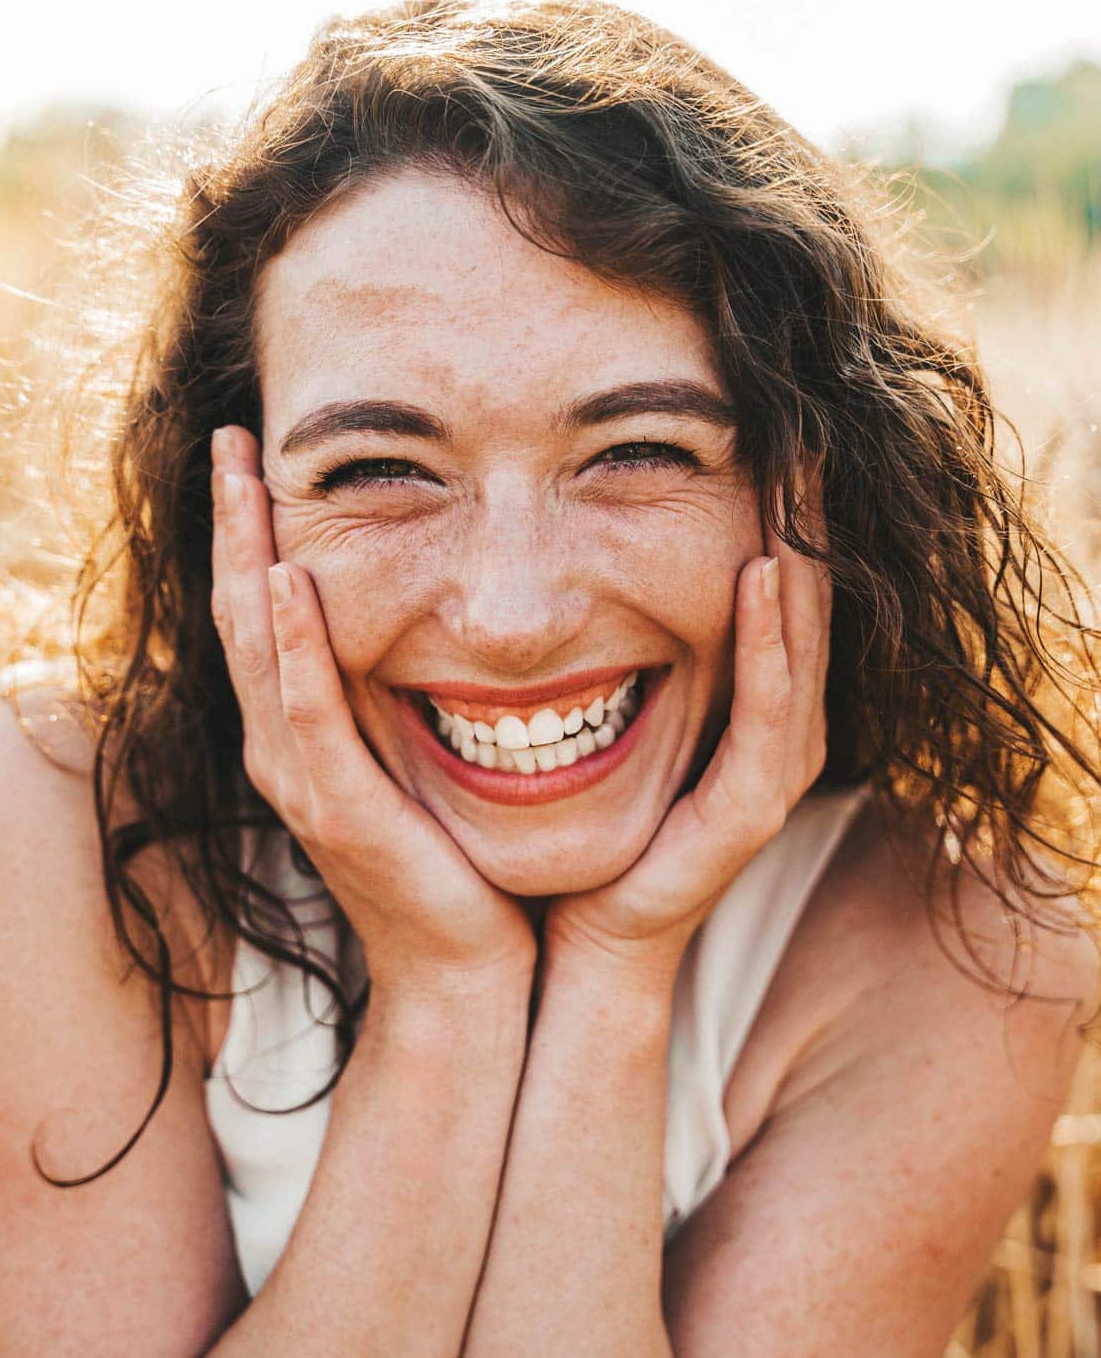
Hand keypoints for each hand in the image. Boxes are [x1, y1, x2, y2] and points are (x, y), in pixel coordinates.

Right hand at [210, 424, 535, 1000]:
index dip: (251, 534)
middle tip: (235, 435)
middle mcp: (282, 750)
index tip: (257, 458)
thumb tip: (428, 614)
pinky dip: (295, 643)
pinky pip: (309, 710)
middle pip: (242, 614)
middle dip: (238, 522)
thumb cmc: (454, 864)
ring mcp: (301, 780)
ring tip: (247, 475)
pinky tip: (290, 578)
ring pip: (259, 647)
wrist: (465, 970)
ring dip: (250, 555)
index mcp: (299, 736)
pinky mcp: (338, 808)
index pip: (262, 615)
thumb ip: (400, 695)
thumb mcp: (417, 760)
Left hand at [542, 469, 831, 987]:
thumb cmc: (581, 820)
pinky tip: (759, 573)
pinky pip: (768, 708)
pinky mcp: (752, 806)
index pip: (771, 592)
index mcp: (745, 707)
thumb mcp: (602, 710)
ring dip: (800, 555)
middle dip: (802, 516)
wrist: (573, 931)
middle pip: (801, 603)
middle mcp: (774, 730)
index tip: (763, 431)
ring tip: (797, 473)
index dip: (776, 514)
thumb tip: (556, 555)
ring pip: (798, 642)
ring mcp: (770, 768)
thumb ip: (607, 641)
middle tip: (801, 425)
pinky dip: (768, 640)